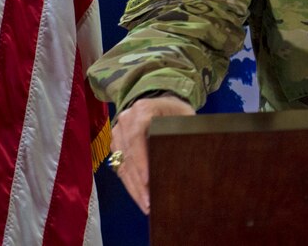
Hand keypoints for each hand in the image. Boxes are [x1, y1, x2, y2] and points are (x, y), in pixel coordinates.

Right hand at [108, 95, 194, 214]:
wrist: (158, 100)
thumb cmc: (175, 110)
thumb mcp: (184, 115)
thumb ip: (185, 131)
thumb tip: (191, 155)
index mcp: (141, 110)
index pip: (137, 138)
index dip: (141, 161)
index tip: (147, 181)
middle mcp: (124, 121)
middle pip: (129, 156)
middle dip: (139, 182)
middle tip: (149, 203)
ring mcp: (117, 134)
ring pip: (123, 165)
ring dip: (133, 188)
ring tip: (146, 206)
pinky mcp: (116, 145)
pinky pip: (121, 168)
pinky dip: (130, 184)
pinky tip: (139, 197)